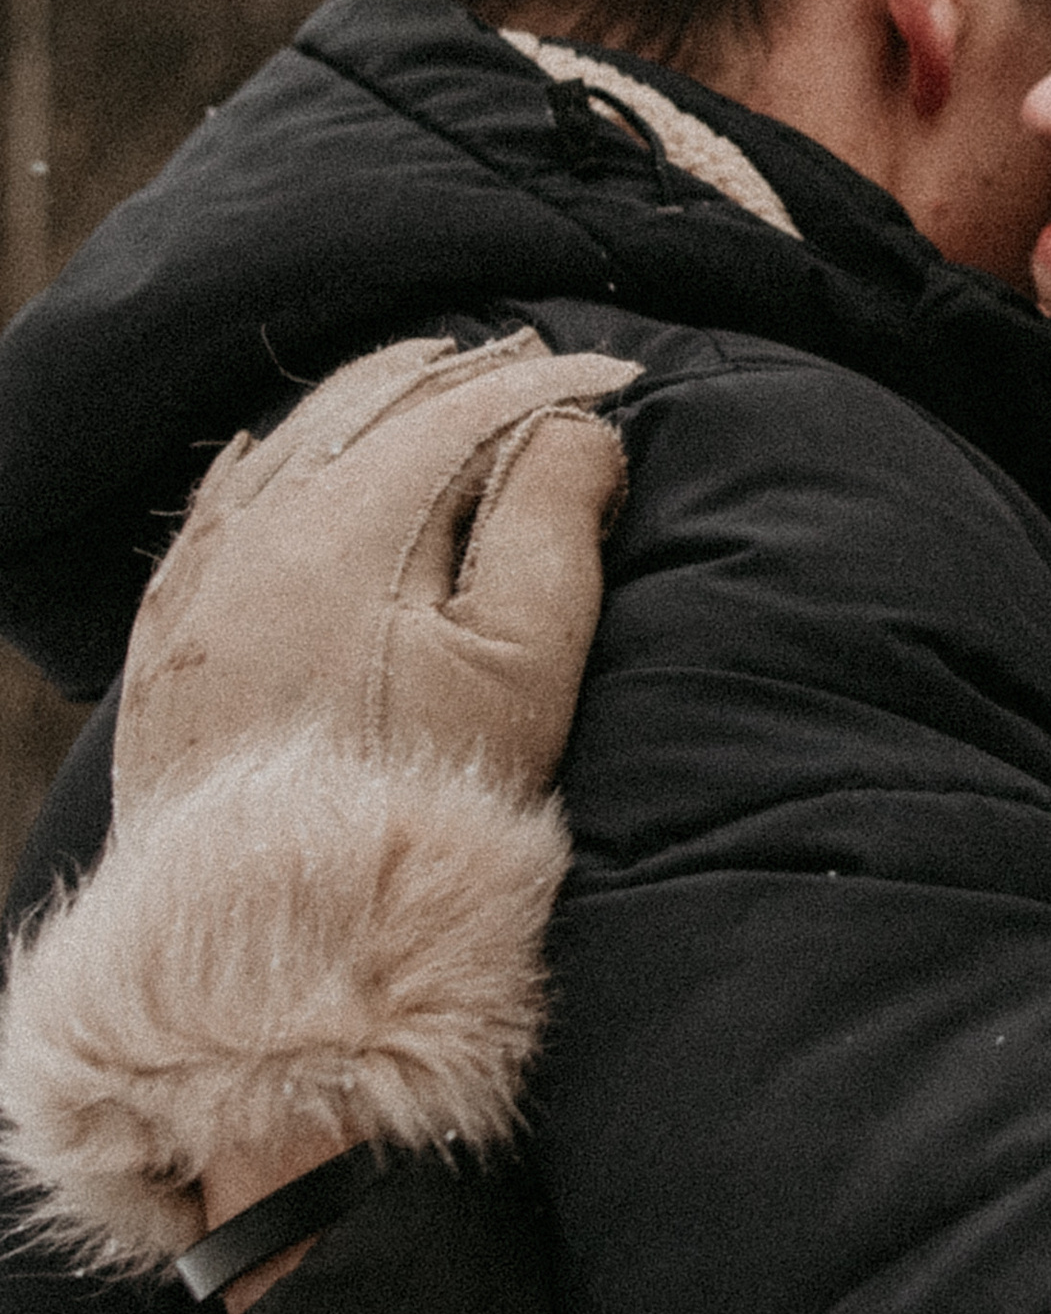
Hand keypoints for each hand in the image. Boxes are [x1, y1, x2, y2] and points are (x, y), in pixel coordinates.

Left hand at [0, 334, 632, 1286]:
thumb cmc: (428, 811)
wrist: (285, 954)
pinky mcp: (169, 656)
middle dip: (458, 376)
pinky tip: (276, 451)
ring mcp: (201, 595)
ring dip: (365, 404)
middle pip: (366, 410)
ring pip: (286, 448)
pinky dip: (262, 462)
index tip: (617, 378)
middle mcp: (258, 537)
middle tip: (530, 359)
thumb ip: (551, 523)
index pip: (464, 410)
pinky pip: (209, 514)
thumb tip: (575, 427)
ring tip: (430, 381)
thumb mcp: (524, 662)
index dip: (548, 384)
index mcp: (353, 523)